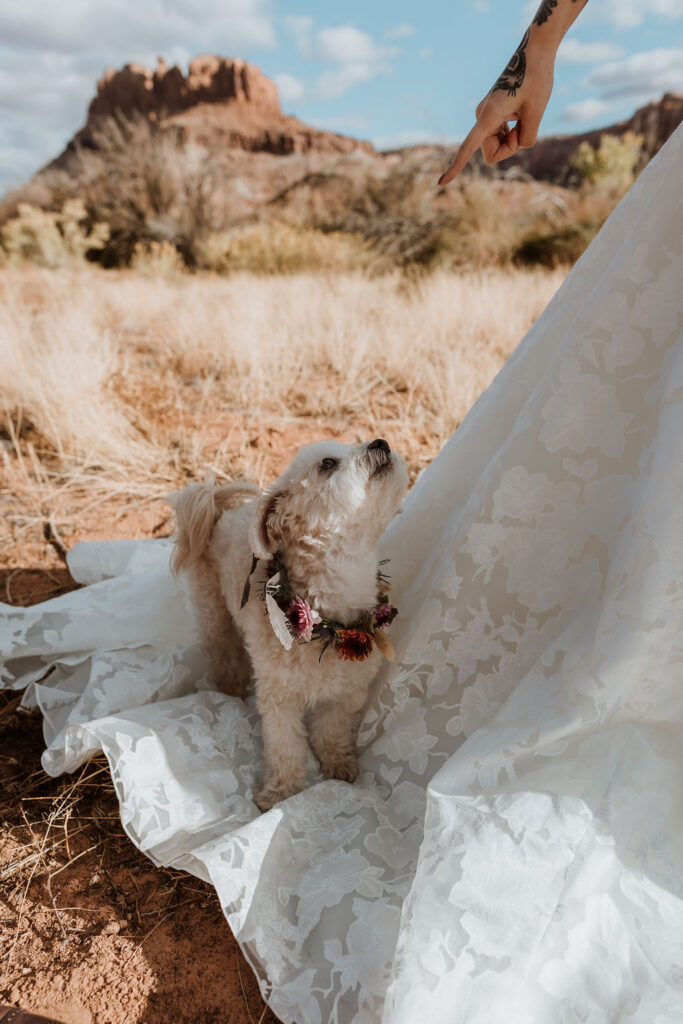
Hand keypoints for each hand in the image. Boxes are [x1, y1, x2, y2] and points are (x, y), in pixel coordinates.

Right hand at [438, 35, 554, 184]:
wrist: (534, 53)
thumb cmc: (537, 79)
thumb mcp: (537, 112)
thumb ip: (527, 137)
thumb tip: (516, 144)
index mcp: (489, 115)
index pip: (468, 147)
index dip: (456, 166)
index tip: (441, 183)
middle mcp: (481, 116)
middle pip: (492, 153)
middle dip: (510, 147)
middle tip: (525, 123)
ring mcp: (485, 115)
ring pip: (497, 145)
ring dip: (512, 138)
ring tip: (524, 114)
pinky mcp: (491, 114)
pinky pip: (499, 136)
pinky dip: (512, 132)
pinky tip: (520, 113)